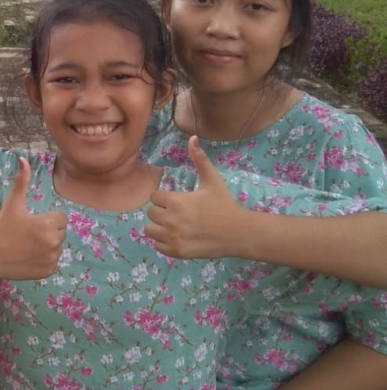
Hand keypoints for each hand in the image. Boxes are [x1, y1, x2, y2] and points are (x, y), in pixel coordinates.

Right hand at [0, 157, 66, 279]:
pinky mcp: (48, 272)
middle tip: (29, 234)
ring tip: (28, 245)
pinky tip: (29, 257)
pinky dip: (44, 260)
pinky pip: (53, 262)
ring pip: (57, 247)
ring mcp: (51, 258)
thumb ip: (22, 180)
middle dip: (48, 232)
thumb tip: (23, 158)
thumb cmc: (3, 226)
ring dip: (48, 246)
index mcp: (48, 223)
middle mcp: (53, 242)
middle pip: (60, 232)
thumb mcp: (13, 202)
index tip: (33, 222)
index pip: (61, 218)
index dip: (48, 218)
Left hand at [145, 136, 245, 258]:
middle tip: (178, 213)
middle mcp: (171, 220)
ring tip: (174, 225)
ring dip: (159, 227)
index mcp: (176, 202)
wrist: (238, 232)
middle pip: (151, 213)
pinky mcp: (177, 252)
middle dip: (162, 212)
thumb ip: (199, 159)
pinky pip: (158, 246)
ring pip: (150, 230)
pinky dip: (164, 242)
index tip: (177, 200)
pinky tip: (177, 237)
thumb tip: (193, 138)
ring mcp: (173, 238)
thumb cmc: (224, 204)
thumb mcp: (212, 180)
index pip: (155, 197)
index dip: (164, 198)